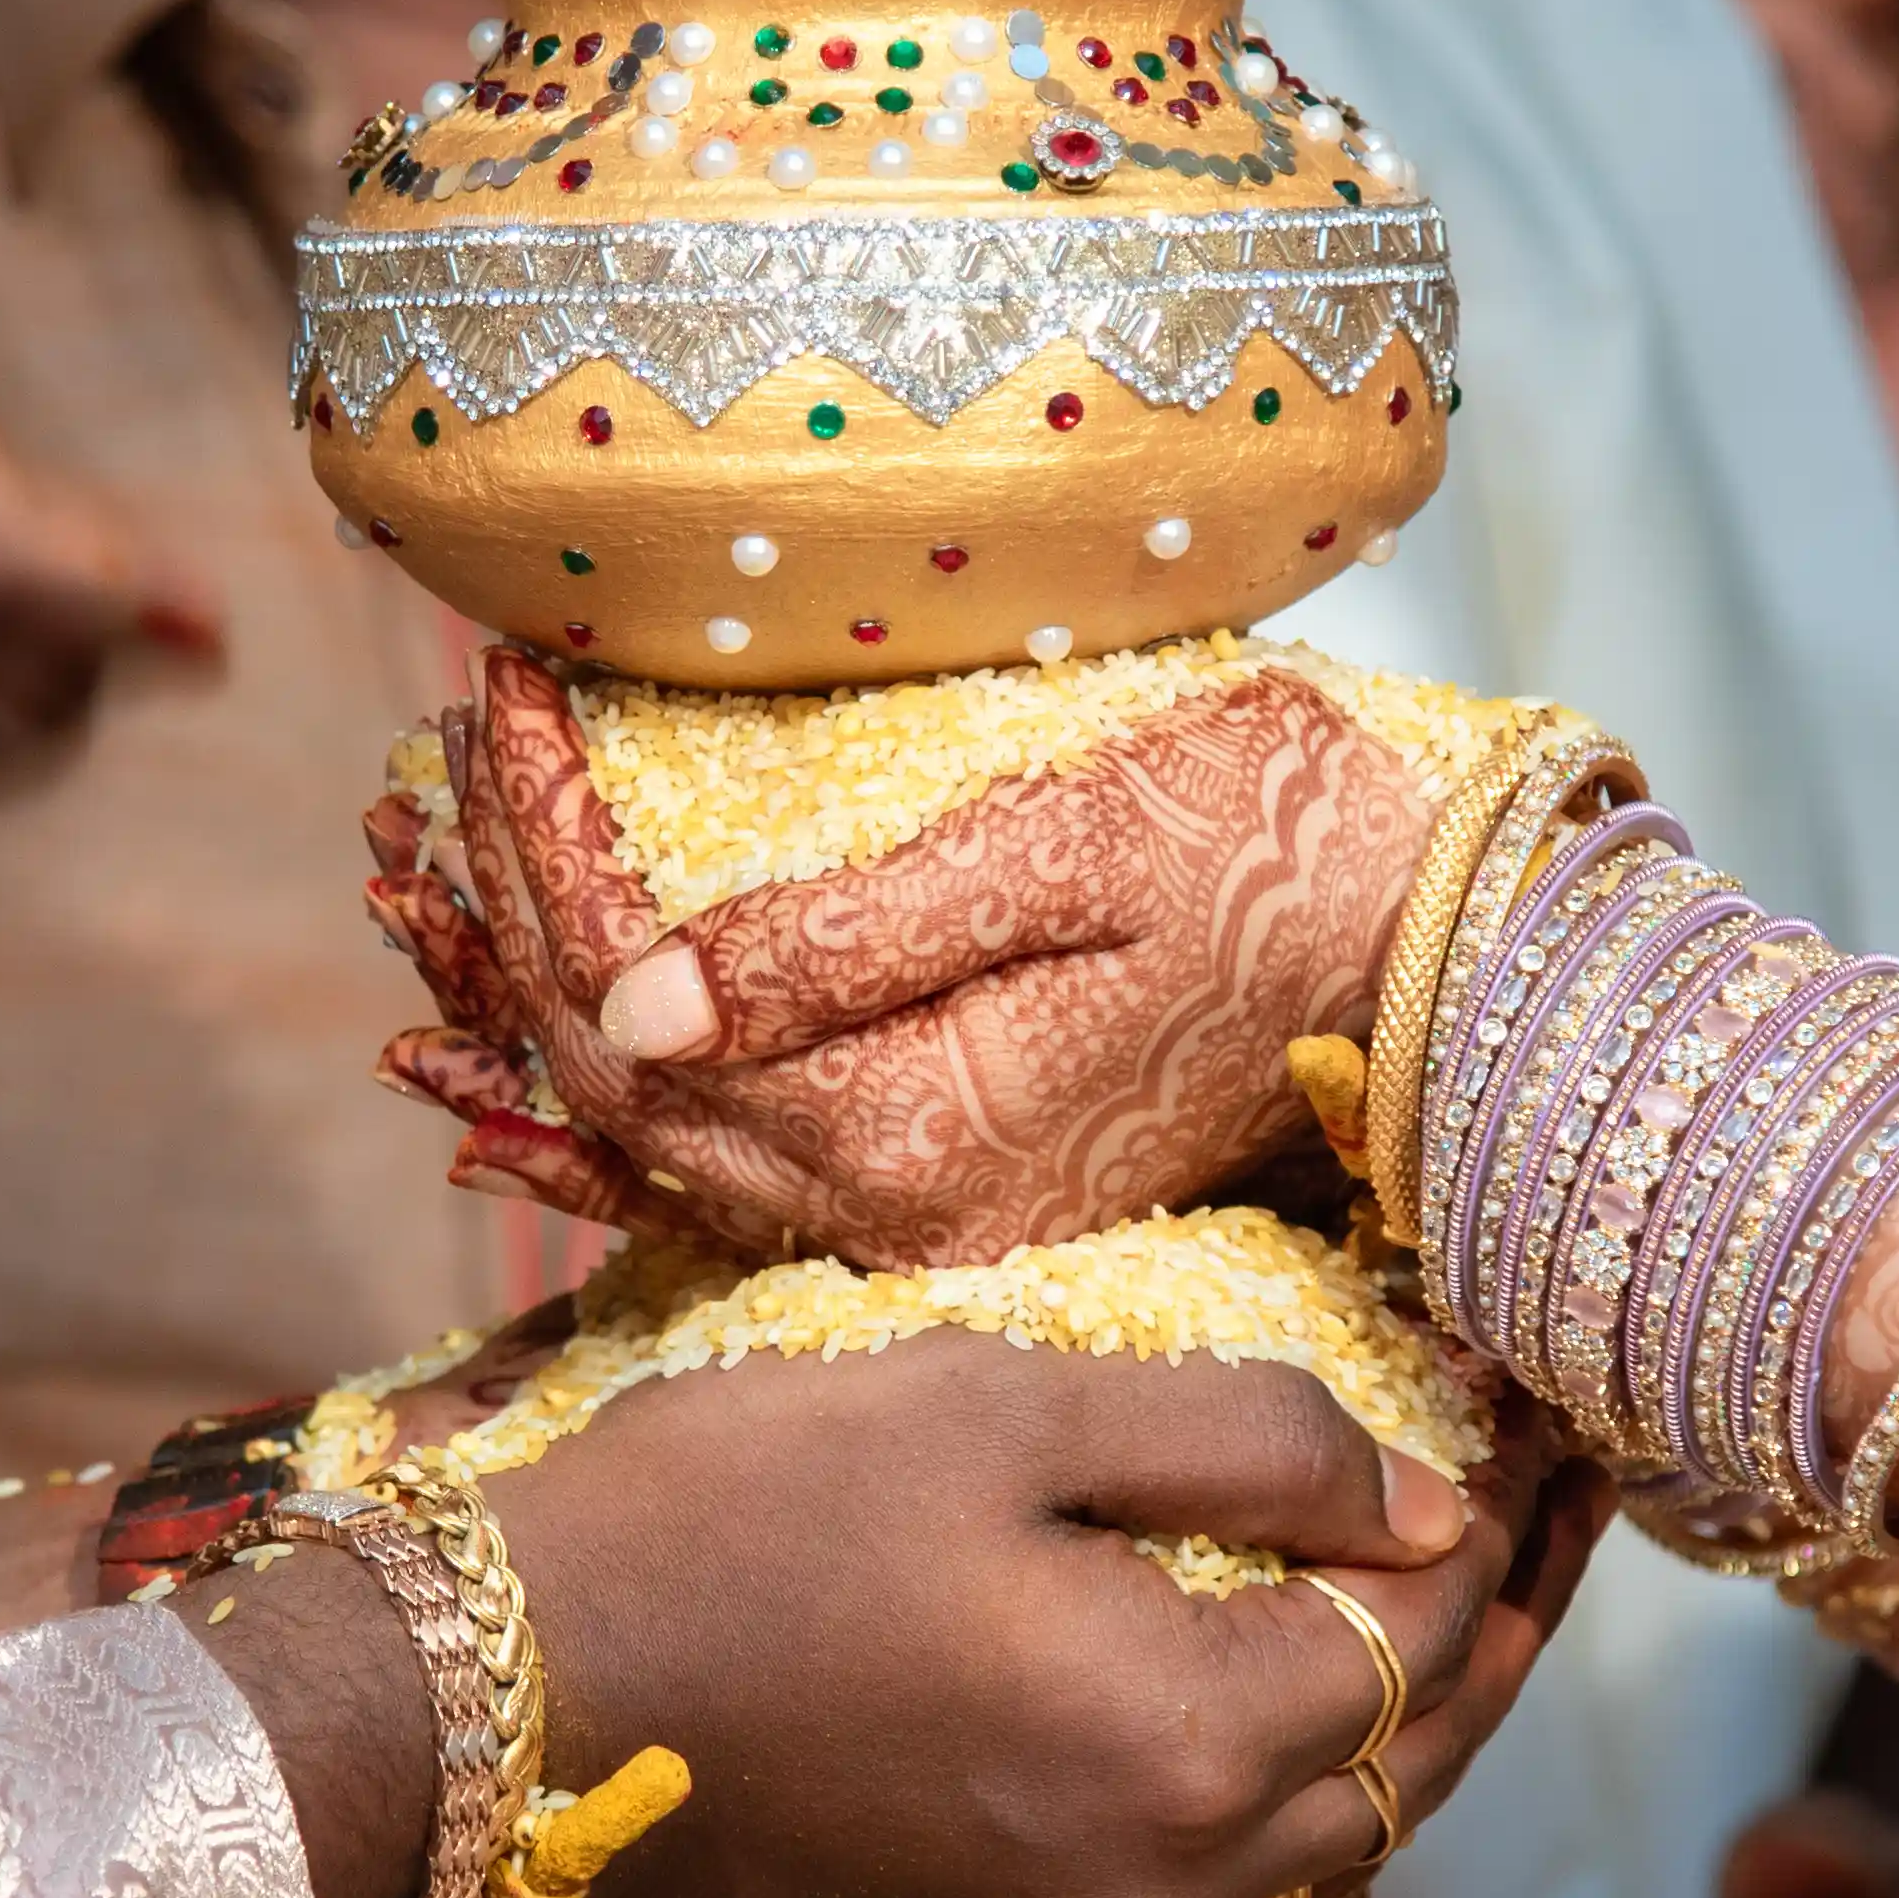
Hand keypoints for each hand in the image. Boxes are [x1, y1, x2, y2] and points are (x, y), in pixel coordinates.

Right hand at [238, 1334, 1597, 1897]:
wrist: (485, 1714)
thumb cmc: (731, 1517)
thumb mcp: (995, 1407)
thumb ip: (1241, 1447)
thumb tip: (1429, 1500)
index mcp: (1186, 1746)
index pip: (1435, 1632)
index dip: (1513, 1515)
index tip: (1553, 1407)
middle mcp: (1160, 1888)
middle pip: (1411, 1768)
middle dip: (1497, 1632)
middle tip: (1555, 1502)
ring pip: (1313, 1843)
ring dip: (1394, 1718)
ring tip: (1438, 1582)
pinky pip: (1195, 1877)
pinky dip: (1267, 1778)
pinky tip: (1259, 1677)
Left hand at [366, 649, 1440, 1267]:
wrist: (1451, 952)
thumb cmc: (1284, 850)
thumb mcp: (1068, 853)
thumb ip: (846, 941)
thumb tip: (629, 1000)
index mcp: (905, 1135)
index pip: (628, 1006)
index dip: (536, 845)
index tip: (492, 680)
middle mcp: (889, 1213)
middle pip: (610, 1080)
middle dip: (507, 901)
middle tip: (448, 733)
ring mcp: (918, 1217)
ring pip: (653, 1126)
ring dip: (540, 986)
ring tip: (454, 841)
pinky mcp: (949, 1187)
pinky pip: (728, 1151)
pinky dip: (613, 1076)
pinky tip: (541, 1022)